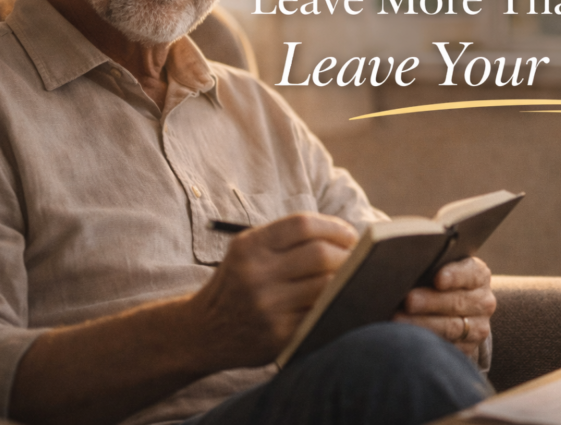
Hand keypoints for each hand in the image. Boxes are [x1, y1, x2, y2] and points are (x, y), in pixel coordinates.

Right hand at [188, 213, 357, 368]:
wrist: (202, 332)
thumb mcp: (247, 252)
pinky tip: (341, 301)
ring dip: (346, 280)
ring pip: (326, 286)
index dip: (334, 226)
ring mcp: (266, 307)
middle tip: (359, 258)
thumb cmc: (236, 284)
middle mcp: (255, 274)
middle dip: (347, 254)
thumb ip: (286, 240)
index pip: (302, 224)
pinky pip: (320, 315)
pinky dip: (336, 306)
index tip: (349, 234)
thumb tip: (346, 236)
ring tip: (354, 278)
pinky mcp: (277, 336)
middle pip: (320, 254)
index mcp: (249, 246)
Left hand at [394, 257, 495, 358]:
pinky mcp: (467, 349)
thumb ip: (429, 266)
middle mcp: (483, 302)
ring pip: (451, 328)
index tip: (437, 279)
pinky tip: (408, 338)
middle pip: (457, 302)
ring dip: (422, 324)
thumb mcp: (439, 268)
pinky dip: (426, 343)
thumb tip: (403, 267)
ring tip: (398, 320)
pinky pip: (447, 348)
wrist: (457, 310)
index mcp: (478, 275)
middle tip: (408, 301)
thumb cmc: (437, 281)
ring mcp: (478, 327)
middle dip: (430, 302)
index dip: (454, 276)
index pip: (470, 273)